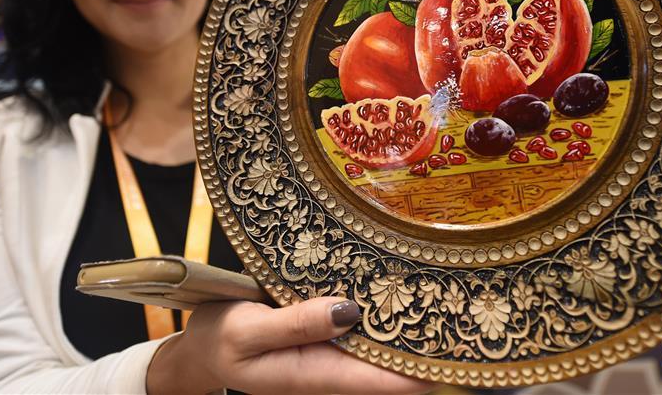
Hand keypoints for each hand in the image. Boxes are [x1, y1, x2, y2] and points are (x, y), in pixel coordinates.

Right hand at [147, 297, 434, 394]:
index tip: (460, 346)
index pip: (388, 382)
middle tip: (462, 303)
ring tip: (444, 287)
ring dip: (407, 320)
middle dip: (425, 340)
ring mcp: (331, 347)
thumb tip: (350, 311)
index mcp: (318, 375)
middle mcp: (333, 364)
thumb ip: (298, 323)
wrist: (198, 347)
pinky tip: (399, 280)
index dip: (427, 369)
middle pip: (394, 361)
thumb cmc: (219, 340)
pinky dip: (381, 306)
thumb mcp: (249, 332)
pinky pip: (362, 321)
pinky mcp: (324, 328)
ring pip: (382, 338)